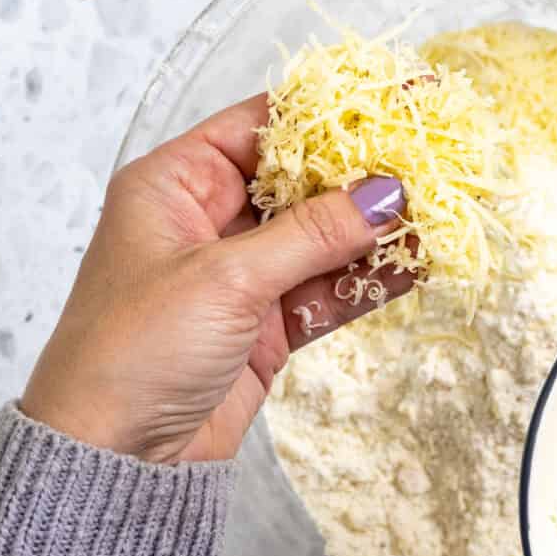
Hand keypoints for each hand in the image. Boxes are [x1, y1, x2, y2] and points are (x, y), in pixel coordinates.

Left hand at [22, 95, 413, 464]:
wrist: (114, 458)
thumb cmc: (132, 351)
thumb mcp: (225, 279)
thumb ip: (312, 234)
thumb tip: (386, 191)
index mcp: (174, 185)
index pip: (262, 126)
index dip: (328, 110)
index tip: (393, 97)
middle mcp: (208, 222)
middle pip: (302, 180)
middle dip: (365, 171)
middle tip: (433, 153)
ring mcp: (241, 276)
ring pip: (324, 238)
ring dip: (379, 229)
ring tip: (442, 207)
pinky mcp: (266, 327)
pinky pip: (329, 290)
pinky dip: (371, 279)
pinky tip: (420, 261)